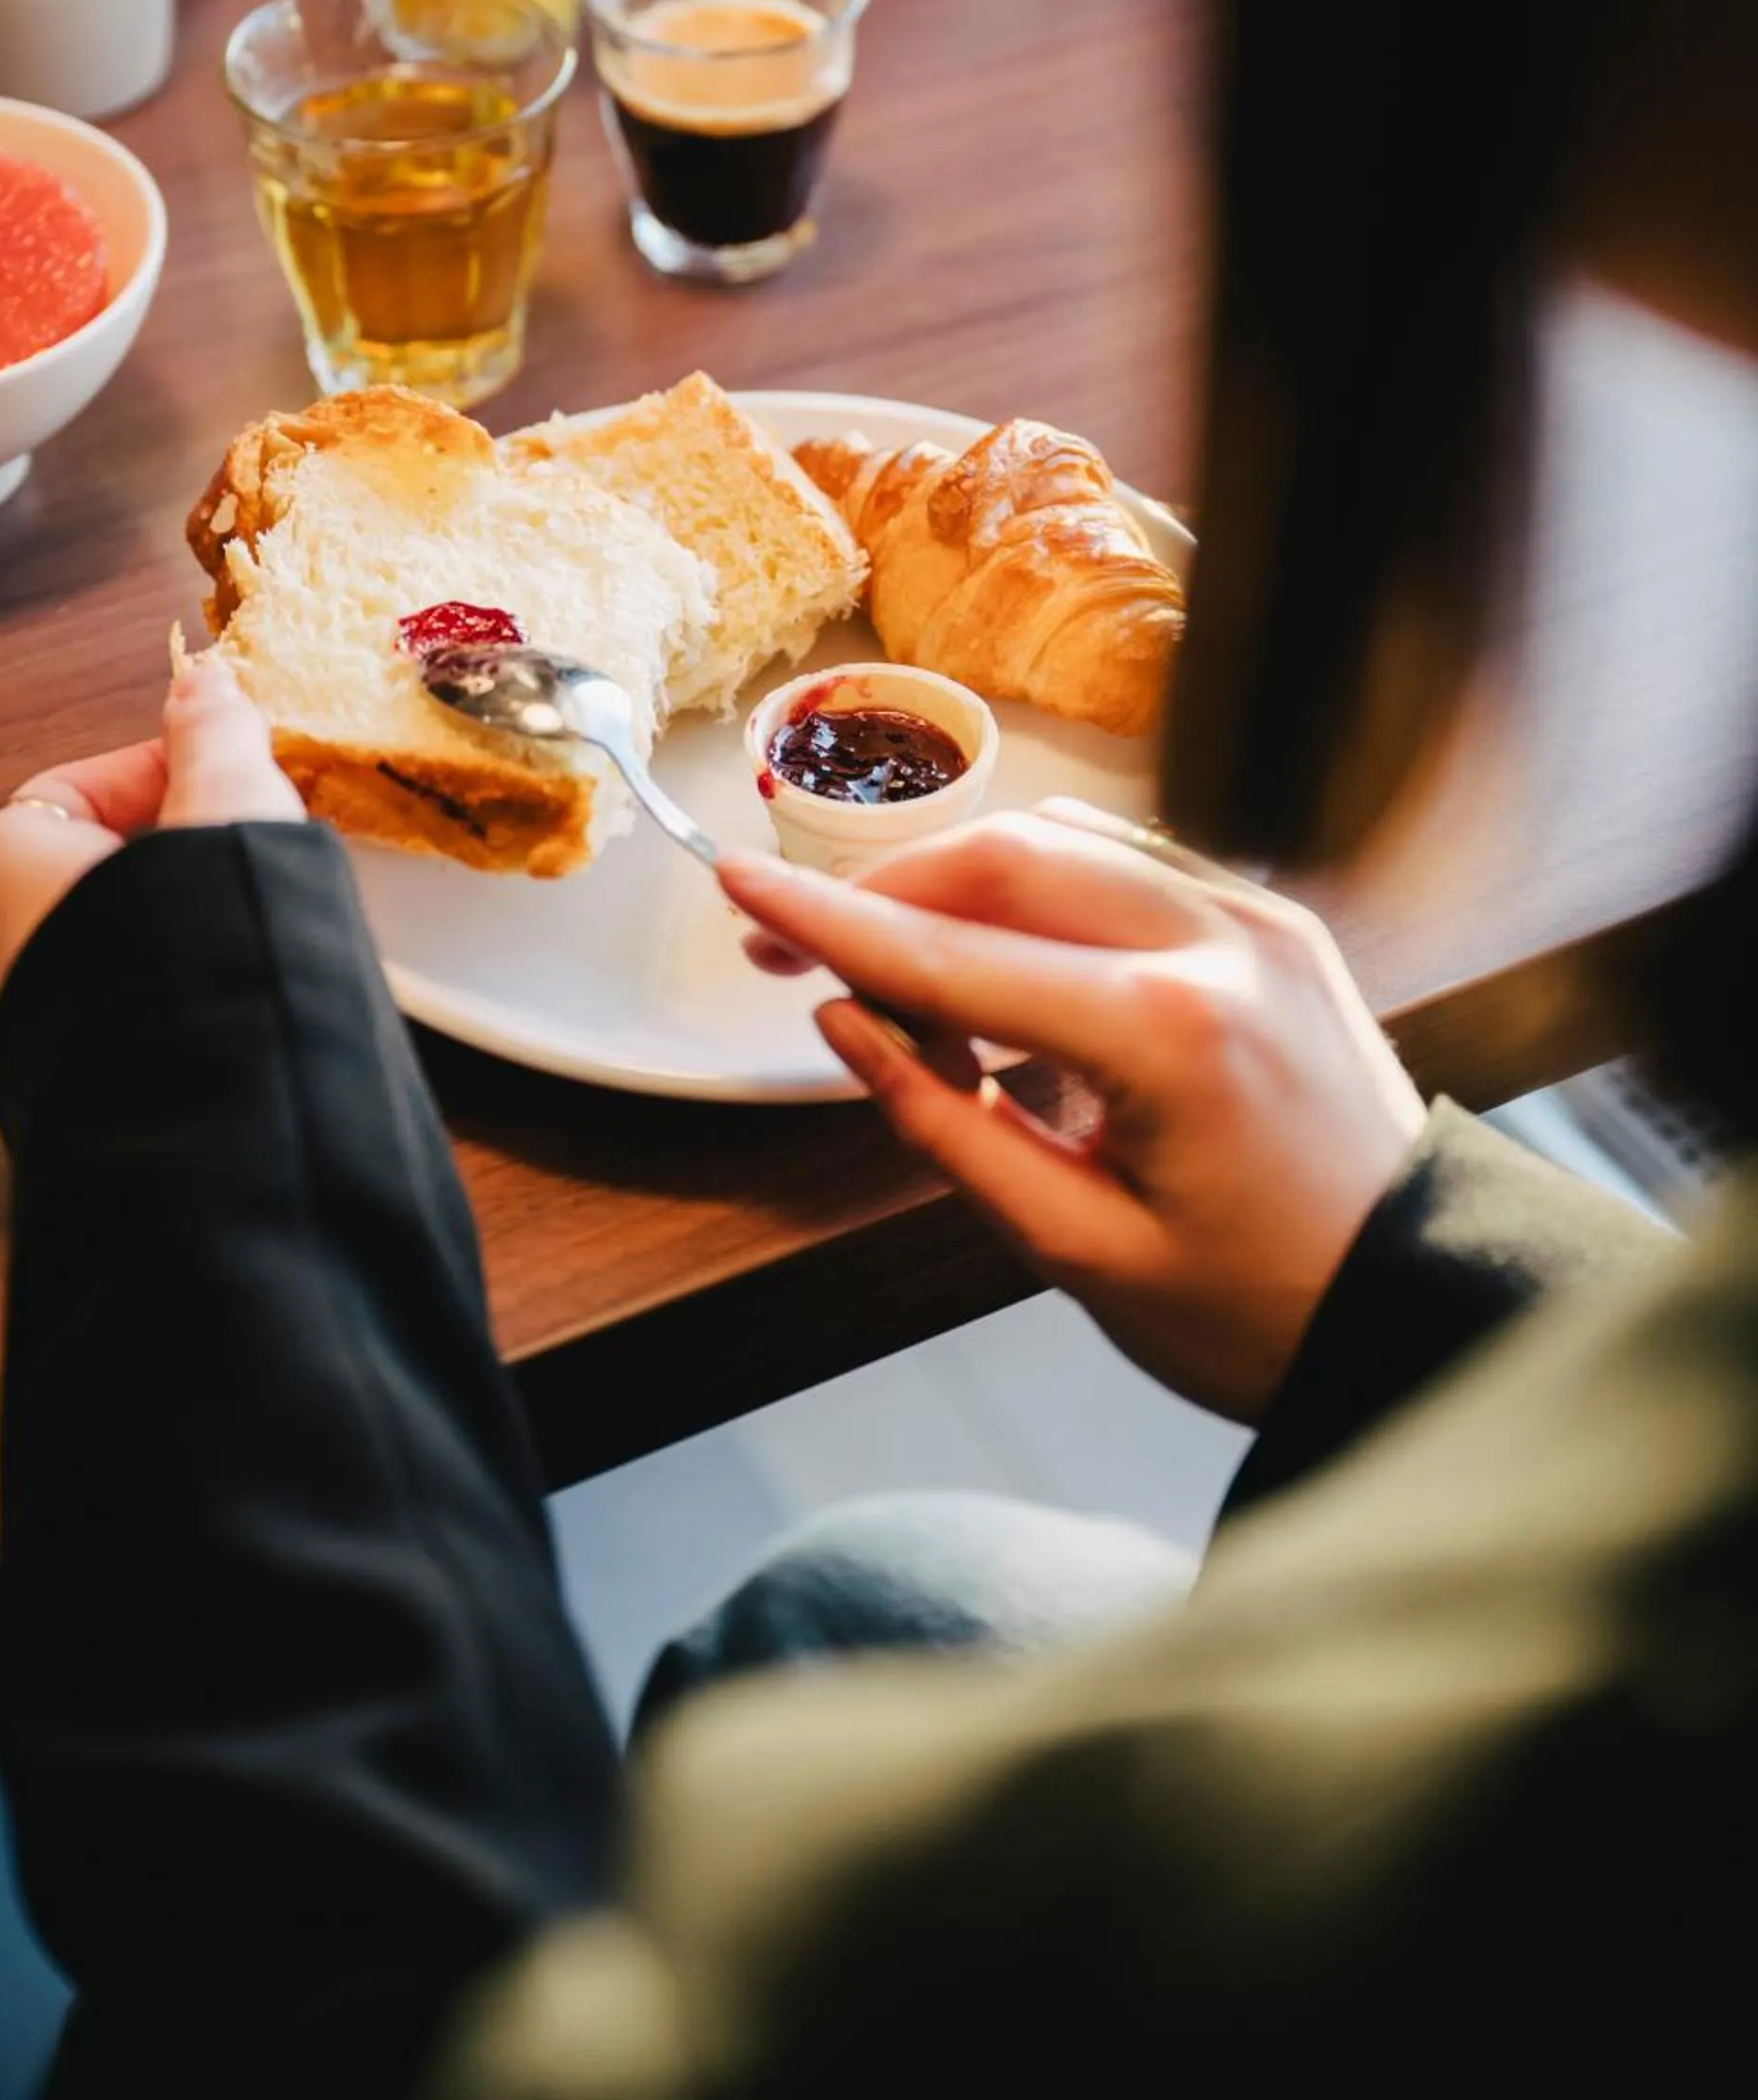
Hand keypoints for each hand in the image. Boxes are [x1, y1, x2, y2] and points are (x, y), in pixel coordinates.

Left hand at [0, 665, 302, 1058]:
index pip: (75, 791)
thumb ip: (215, 735)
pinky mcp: (70, 1091)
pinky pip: (121, 1011)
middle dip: (172, 852)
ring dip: (173, 922)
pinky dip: (168, 988)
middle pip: (89, 870)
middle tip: (244, 843)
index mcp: (0, 870)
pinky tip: (230, 983)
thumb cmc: (199, 950)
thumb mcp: (226, 802)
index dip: (163, 773)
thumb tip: (205, 681)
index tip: (228, 774)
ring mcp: (26, 1032)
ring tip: (245, 917)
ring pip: (105, 946)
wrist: (213, 1102)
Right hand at [719, 803, 1426, 1421]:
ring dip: (961, 893)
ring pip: (1064, 846)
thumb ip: (944, 1125)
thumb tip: (843, 1024)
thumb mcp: (1078, 1250)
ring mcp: (1258, 918)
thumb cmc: (1259, 1311)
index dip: (830, 923)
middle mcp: (1220, 939)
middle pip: (1005, 859)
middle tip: (791, 948)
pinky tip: (1004, 979)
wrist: (1423, 1305)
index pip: (954, 956)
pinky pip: (1127, 871)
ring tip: (902, 995)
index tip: (735, 882)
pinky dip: (1042, 900)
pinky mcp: (1276, 923)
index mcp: (1170, 1032)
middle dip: (887, 895)